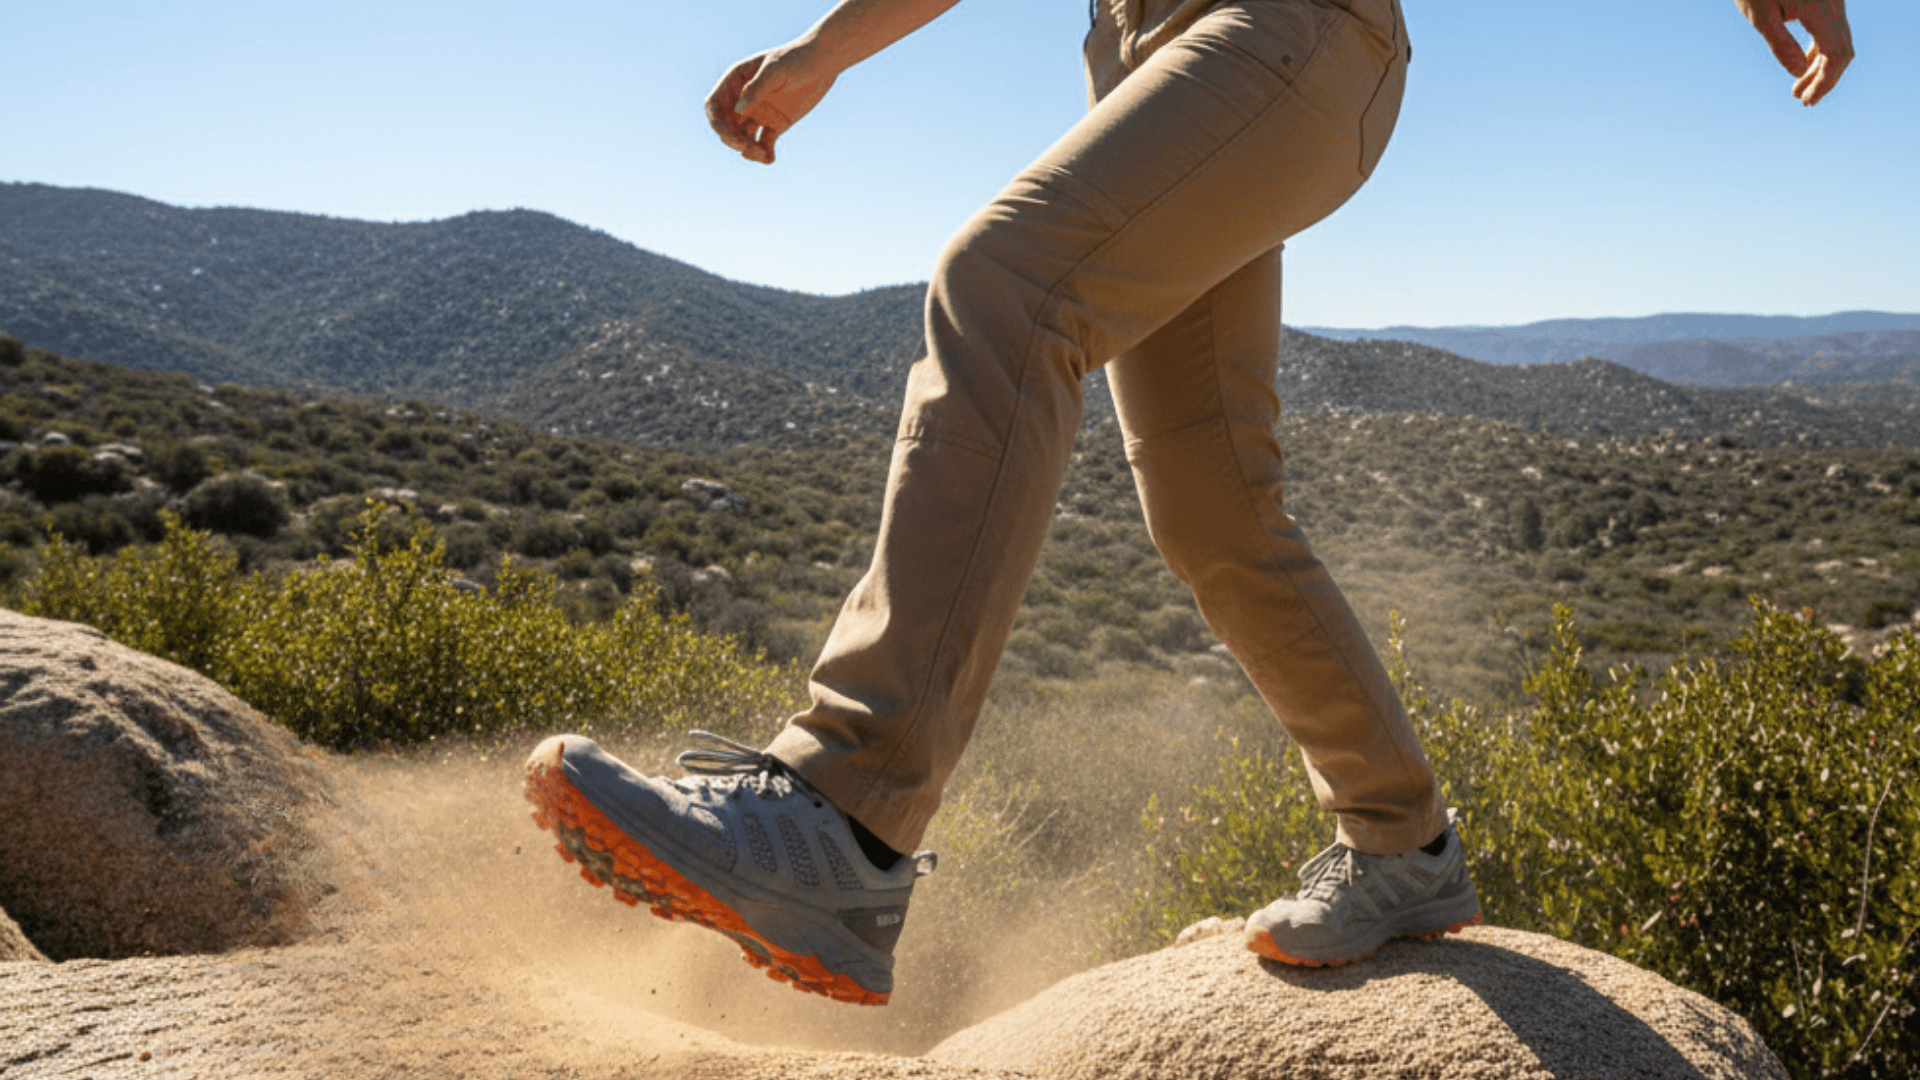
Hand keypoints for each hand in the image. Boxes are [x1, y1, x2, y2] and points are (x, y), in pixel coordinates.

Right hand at [704, 45, 837, 164]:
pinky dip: (765, 154)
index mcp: (736, 81)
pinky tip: (771, 159)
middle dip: (734, 141)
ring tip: (763, 155)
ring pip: (744, 138)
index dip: (717, 124)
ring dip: (749, 150)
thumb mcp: (776, 70)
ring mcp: (758, 113)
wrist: (823, 63)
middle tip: (750, 148)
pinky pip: (764, 144)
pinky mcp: (775, 124)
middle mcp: (743, 99)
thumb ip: (756, 89)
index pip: (714, 106)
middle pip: (727, 127)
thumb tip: (739, 111)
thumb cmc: (798, 58)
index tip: (730, 136)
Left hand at [1736, 0, 1854, 105]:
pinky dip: (1818, 49)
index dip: (1826, 81)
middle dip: (1824, 78)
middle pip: (1841, 49)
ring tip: (1798, 89)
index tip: (1808, 101)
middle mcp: (1834, 5)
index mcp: (1822, 11)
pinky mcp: (1822, 0)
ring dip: (1820, 65)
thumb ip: (1780, 44)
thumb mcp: (1760, 15)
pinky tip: (1802, 64)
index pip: (1837, 55)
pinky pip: (1828, 29)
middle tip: (1803, 101)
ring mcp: (1831, 1)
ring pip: (1835, 39)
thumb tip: (1796, 74)